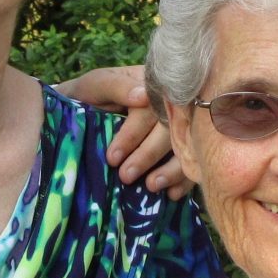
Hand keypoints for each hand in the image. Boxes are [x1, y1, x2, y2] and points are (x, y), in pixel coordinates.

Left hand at [55, 65, 192, 199]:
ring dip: (172, 170)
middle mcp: (172, 102)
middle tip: (126, 177)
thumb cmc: (89, 95)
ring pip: (186, 146)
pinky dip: (185, 179)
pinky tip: (172, 193)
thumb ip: (115, 87)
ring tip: (152, 186)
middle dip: (149, 155)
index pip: (149, 108)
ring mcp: (181, 125)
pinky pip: (193, 162)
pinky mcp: (184, 146)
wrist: (84, 108)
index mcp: (152, 84)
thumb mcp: (95, 85)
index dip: (133, 134)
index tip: (113, 157)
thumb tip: (142, 97)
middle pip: (169, 129)